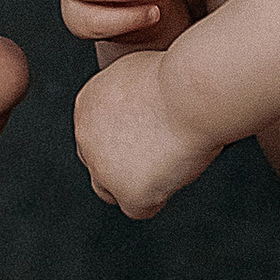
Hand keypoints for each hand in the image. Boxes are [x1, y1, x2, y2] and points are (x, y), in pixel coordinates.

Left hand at [73, 50, 220, 218]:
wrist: (194, 92)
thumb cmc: (183, 75)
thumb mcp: (143, 71)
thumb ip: (131, 93)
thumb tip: (143, 108)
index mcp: (87, 103)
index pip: (96, 134)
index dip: (126, 136)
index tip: (154, 130)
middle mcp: (85, 135)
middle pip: (98, 162)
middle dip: (125, 161)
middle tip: (162, 151)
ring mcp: (102, 166)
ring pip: (110, 190)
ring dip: (134, 184)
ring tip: (169, 166)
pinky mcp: (126, 191)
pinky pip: (138, 208)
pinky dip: (158, 196)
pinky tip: (176, 176)